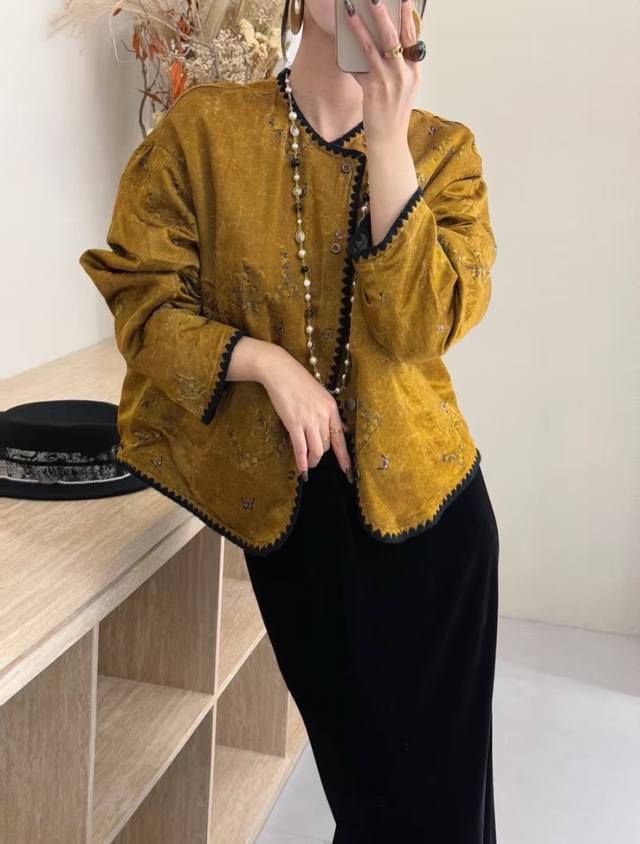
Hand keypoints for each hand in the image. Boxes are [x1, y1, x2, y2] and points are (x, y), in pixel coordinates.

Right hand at [256, 344, 353, 482]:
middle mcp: (324, 415)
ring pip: (317, 450)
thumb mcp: (320, 395)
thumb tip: (339, 430)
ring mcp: (310, 419)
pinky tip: (302, 469)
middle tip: (314, 460)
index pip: (341, 438)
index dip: (344, 456)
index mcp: (332, 408)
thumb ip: (328, 413)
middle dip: (321, 456)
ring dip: (312, 460)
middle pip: (327, 445)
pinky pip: (301, 448)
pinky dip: (302, 461)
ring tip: (308, 464)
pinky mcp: (294, 423)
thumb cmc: (299, 382)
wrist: (281, 371)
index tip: (347, 469)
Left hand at [342, 0, 420, 145]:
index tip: (405, 0)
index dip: (408, 17)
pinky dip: (350, 52)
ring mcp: (389, 81)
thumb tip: (378, 46)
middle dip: (384, 14)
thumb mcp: (402, 88)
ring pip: (374, 47)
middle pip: (394, 37)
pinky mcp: (373, 90)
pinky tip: (342, 40)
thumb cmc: (393, 114)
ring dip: (361, 26)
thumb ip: (396, 67)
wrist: (389, 140)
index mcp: (415, 71)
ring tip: (351, 11)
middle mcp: (405, 74)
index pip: (413, 38)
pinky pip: (360, 66)